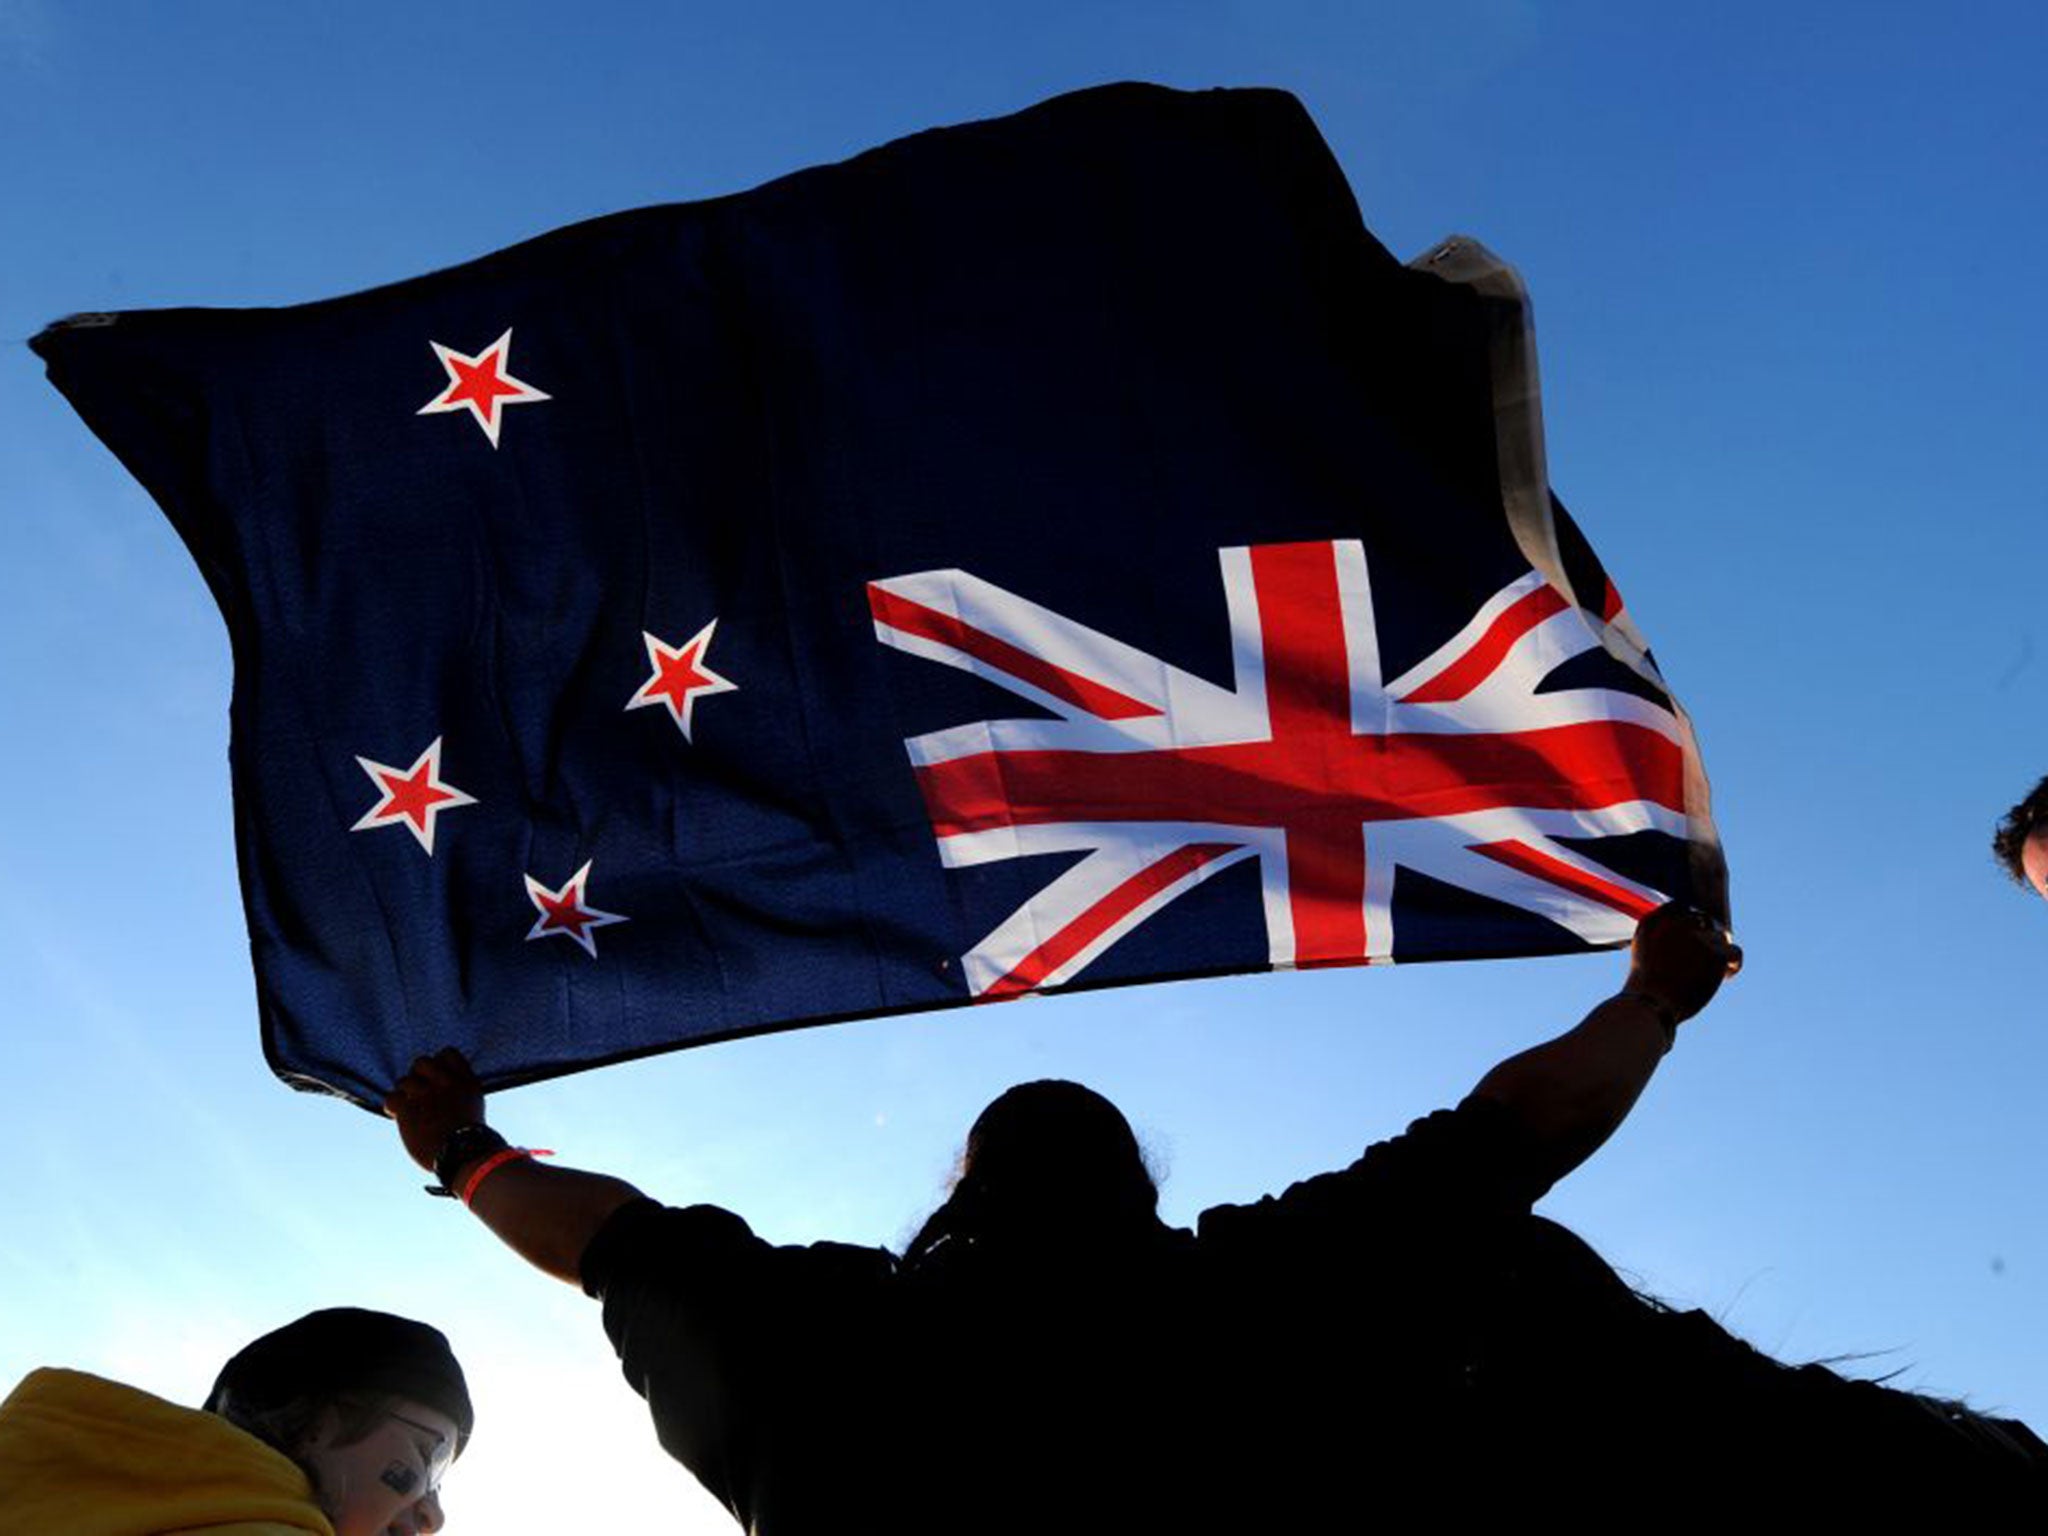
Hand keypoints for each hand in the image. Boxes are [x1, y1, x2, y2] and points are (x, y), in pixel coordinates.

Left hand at [384, 1047, 488, 1174]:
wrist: (463, 1154)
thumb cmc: (469, 1136)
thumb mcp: (473, 1104)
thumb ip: (459, 1089)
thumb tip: (444, 1083)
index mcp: (465, 1080)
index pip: (447, 1053)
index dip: (438, 1063)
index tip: (437, 1078)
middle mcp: (446, 1083)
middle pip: (421, 1062)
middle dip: (417, 1076)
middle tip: (420, 1092)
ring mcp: (427, 1095)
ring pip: (404, 1081)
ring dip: (405, 1094)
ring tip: (411, 1108)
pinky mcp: (410, 1109)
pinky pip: (392, 1097)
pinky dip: (392, 1106)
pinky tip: (397, 1114)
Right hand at [1625, 903, 1741, 1024]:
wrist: (1650, 1004)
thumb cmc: (1646, 985)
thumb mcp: (1643, 951)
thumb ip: (1662, 933)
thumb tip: (1690, 927)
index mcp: (1655, 921)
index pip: (1681, 908)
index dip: (1690, 924)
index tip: (1691, 940)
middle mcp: (1677, 923)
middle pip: (1704, 921)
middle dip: (1706, 938)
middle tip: (1702, 960)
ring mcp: (1697, 937)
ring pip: (1721, 937)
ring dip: (1718, 953)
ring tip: (1710, 974)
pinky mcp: (1715, 954)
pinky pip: (1735, 952)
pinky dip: (1733, 964)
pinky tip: (1726, 976)